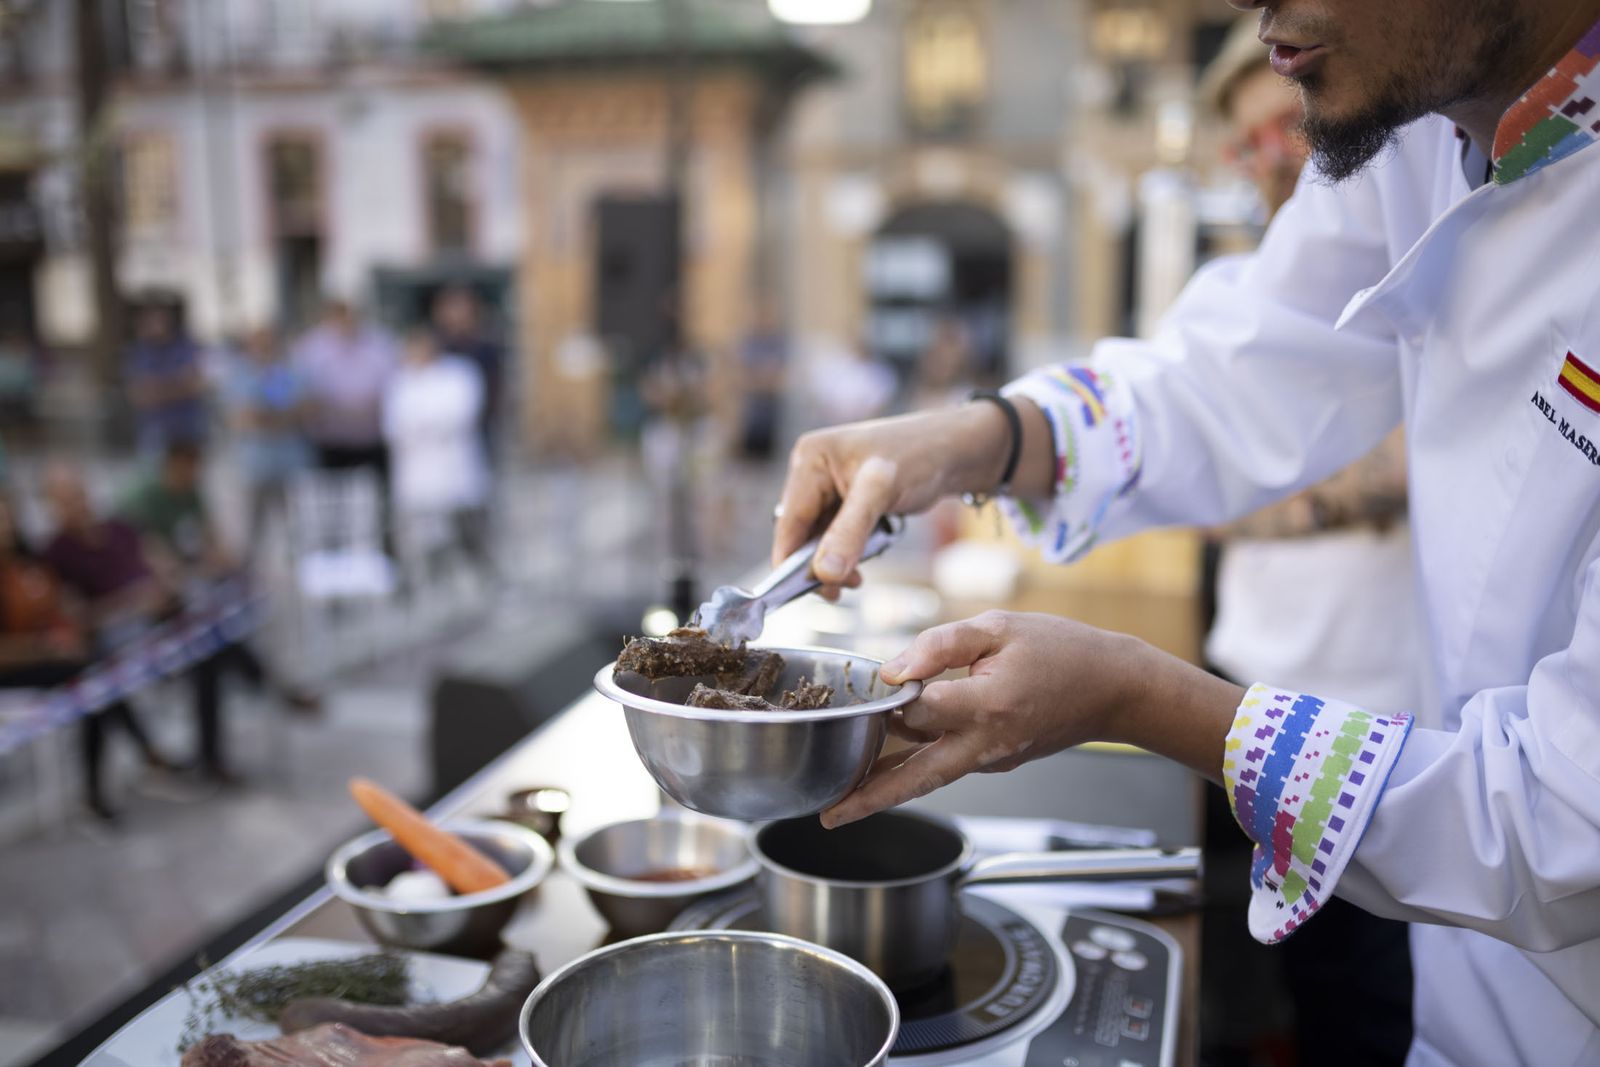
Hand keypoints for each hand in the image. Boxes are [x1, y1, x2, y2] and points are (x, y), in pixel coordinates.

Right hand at [774, 404, 1030, 594]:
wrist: (957, 450)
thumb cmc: (920, 457)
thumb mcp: (880, 493)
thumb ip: (849, 533)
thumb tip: (822, 573)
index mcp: (810, 459)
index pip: (790, 520)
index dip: (790, 560)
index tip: (798, 594)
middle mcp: (814, 470)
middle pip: (801, 532)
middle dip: (817, 564)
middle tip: (840, 591)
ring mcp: (829, 485)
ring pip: (818, 537)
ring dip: (833, 563)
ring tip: (856, 581)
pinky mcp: (847, 499)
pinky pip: (835, 534)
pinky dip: (845, 554)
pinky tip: (859, 568)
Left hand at [821, 611, 1243, 827]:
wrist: (1115, 688)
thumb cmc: (1062, 650)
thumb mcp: (1000, 626)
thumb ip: (942, 643)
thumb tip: (894, 669)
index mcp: (987, 707)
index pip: (918, 709)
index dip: (890, 694)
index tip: (873, 681)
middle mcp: (986, 745)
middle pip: (916, 780)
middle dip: (869, 800)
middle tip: (828, 817)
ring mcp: (991, 760)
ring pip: (928, 777)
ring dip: (886, 787)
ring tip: (842, 800)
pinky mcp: (995, 762)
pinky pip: (948, 764)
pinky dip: (916, 764)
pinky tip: (888, 757)